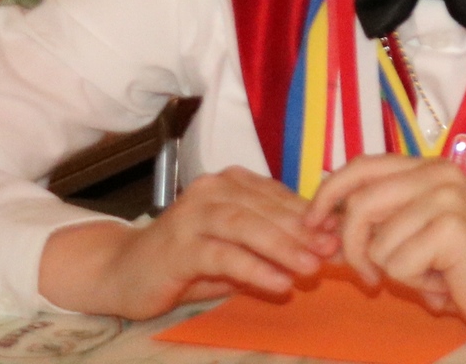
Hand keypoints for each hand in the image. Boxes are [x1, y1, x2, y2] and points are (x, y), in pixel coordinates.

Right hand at [37, 167, 323, 317]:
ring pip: (247, 227)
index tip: (342, 236)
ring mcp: (192, 215)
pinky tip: (279, 283)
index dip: (313, 217)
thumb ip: (273, 241)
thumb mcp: (236, 246)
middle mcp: (212, 190)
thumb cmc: (188, 259)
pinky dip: (255, 269)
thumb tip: (325, 247)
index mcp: (231, 182)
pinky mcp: (178, 246)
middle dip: (306, 232)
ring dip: (284, 247)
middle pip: (268, 209)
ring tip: (313, 268)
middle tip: (334, 252)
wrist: (123, 272)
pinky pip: (223, 256)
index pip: (280, 196)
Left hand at [308, 155, 465, 331]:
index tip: (312, 224)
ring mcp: (447, 197)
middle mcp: (437, 173)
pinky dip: (413, 282)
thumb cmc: (460, 264)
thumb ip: (374, 223)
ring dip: (392, 271)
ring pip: (377, 242)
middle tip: (370, 278)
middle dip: (352, 249)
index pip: (362, 166)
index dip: (329, 193)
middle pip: (360, 205)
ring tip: (427, 273)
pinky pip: (399, 264)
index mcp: (426, 168)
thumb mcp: (410, 234)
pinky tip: (442, 280)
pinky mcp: (452, 227)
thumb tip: (318, 226)